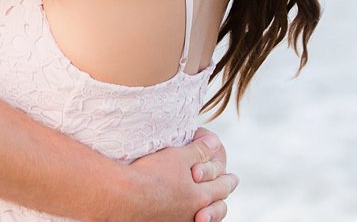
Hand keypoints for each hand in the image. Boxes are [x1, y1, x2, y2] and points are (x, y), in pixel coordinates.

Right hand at [117, 128, 236, 221]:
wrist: (123, 197)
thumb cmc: (151, 174)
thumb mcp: (177, 156)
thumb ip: (199, 150)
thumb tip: (215, 142)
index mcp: (200, 195)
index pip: (222, 187)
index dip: (228, 181)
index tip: (233, 178)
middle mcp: (192, 213)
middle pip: (215, 207)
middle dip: (222, 200)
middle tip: (225, 193)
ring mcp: (178, 221)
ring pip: (202, 217)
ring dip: (210, 212)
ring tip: (209, 209)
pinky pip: (183, 221)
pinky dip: (189, 217)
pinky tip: (189, 214)